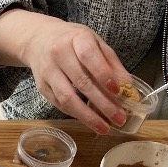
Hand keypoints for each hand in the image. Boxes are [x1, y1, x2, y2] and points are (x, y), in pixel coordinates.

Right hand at [0, 10, 128, 133]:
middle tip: (119, 118)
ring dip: (87, 116)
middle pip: (81, 82)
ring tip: (104, 127)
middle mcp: (59, 54)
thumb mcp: (95, 43)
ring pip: (67, 98)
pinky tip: (89, 121)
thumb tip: (129, 87)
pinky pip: (59, 104)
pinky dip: (76, 114)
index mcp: (76, 39)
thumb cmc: (73, 41)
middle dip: (102, 103)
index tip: (118, 91)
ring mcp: (48, 72)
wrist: (39, 40)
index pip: (88, 57)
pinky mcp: (42, 86)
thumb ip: (111, 63)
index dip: (103, 74)